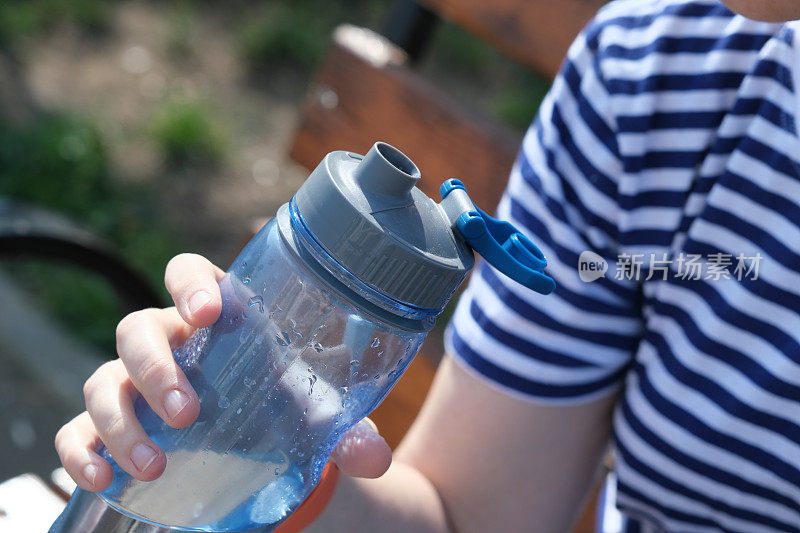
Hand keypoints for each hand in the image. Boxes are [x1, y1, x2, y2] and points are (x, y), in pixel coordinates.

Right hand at [54, 253, 392, 491]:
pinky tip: (104, 479)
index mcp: (217, 319)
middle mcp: (169, 342)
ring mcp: (133, 383)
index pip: (189, 273)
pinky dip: (80, 452)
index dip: (191, 283)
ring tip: (156, 465)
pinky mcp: (109, 426)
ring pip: (102, 380)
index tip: (211, 311)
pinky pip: (75, 430)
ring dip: (121, 421)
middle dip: (156, 367)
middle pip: (136, 329)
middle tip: (189, 411)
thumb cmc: (278, 404)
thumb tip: (376, 460)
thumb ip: (344, 429)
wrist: (252, 441)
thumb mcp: (311, 411)